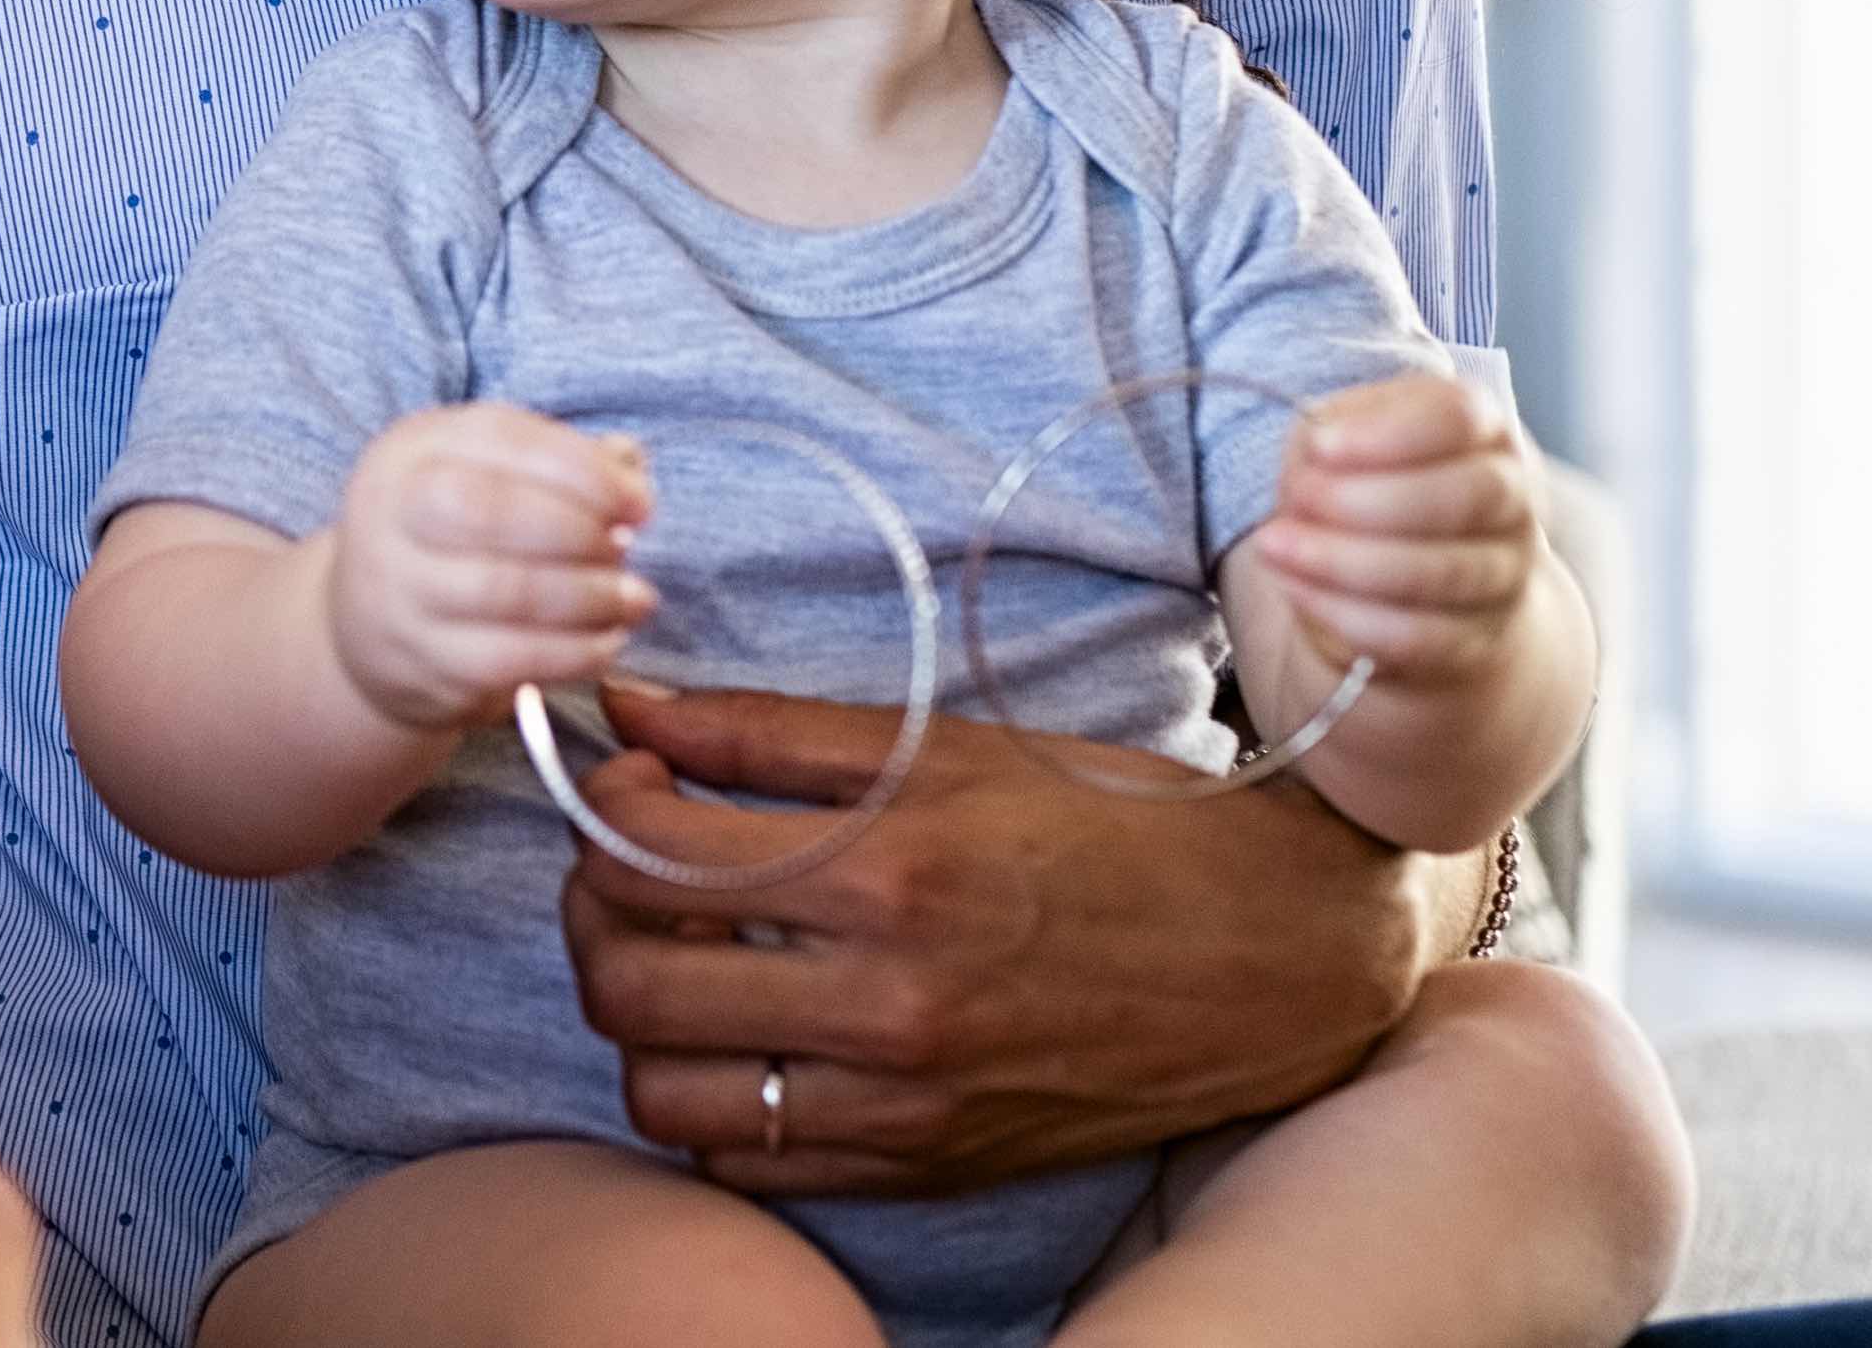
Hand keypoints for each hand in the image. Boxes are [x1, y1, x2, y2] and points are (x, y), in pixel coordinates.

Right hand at [322, 405, 654, 733]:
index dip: (584, 470)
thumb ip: (560, 464)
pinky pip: (509, 661)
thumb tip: (630, 468)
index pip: (502, 439)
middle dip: (580, 531)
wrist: (365, 628)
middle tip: (626, 551)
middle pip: (491, 510)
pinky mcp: (418, 663)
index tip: (640, 503)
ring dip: (591, 597)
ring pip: (507, 592)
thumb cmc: (451, 538)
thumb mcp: (487, 478)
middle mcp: (390, 512)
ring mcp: (397, 592)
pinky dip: (574, 653)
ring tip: (634, 600)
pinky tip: (607, 642)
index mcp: (412, 450)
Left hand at [555, 687, 1429, 1195]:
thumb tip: (628, 704)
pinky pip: (744, 1164)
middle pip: (626, 983)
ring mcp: (904, 1103)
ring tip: (677, 958)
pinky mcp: (924, 1168)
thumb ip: (767, 732)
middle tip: (625, 870)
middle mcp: (887, 1003)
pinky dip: (710, 1105)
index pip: (645, 855)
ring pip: (663, 1094)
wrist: (1279, 950)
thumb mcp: (947, 748)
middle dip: (592, 915)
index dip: (601, 808)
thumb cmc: (1116, 825)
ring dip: (637, 1023)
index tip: (629, 783)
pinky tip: (742, 1035)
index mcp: (889, 874)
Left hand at [1252, 371, 1536, 687]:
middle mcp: (1510, 498)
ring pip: (1442, 571)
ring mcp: (1503, 572)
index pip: (1458, 416)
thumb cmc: (1373, 478)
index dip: (1390, 432)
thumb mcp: (1346, 437)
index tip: (1320, 445)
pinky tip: (1297, 589)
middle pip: (1466, 495)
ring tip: (1277, 546)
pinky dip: (1348, 614)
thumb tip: (1313, 459)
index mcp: (1482, 429)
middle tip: (1296, 496)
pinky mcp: (1476, 637)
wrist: (1415, 569)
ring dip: (1344, 560)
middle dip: (1366, 500)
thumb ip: (1329, 436)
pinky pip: (1419, 634)